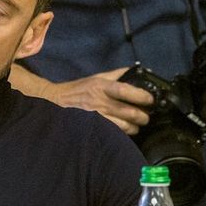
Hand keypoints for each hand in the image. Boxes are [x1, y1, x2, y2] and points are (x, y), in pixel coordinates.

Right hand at [10, 64, 152, 134]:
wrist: (55, 102)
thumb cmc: (78, 89)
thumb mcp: (96, 77)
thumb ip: (116, 75)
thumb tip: (135, 70)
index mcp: (101, 86)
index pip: (126, 90)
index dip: (141, 96)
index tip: (150, 100)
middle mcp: (100, 102)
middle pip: (128, 112)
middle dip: (142, 116)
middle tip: (146, 117)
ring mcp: (97, 117)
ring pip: (124, 126)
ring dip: (134, 128)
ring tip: (137, 126)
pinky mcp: (93, 129)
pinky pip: (114, 134)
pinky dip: (123, 135)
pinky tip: (125, 133)